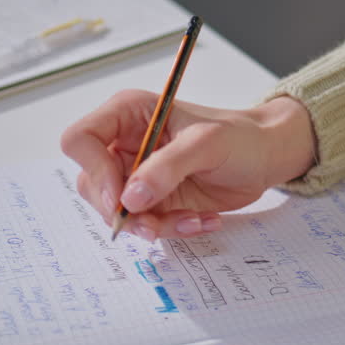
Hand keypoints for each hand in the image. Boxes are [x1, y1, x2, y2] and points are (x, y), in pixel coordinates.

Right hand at [60, 90, 315, 239]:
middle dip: (123, 210)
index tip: (122, 197)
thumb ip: (167, 167)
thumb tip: (130, 198)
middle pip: (91, 184)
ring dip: (151, 225)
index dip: (93, 170)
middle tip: (154, 223)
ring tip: (190, 221)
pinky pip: (144, 225)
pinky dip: (170, 230)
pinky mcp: (152, 201)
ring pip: (116, 211)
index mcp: (127, 115)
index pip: (80, 139)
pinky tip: (200, 221)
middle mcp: (124, 145)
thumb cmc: (239, 136)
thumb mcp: (207, 143)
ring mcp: (136, 175)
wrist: (264, 158)